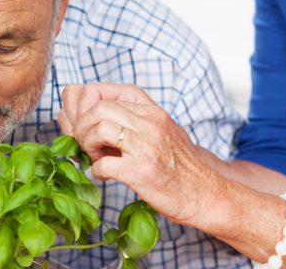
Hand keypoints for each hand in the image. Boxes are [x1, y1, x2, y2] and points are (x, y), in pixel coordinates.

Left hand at [60, 83, 221, 225]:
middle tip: (86, 144)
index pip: (104, 92)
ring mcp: (146, 146)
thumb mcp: (158, 131)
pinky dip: (97, 171)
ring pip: (99, 128)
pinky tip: (105, 175)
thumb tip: (81, 116)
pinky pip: (104, 164)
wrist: (204, 193)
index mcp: (151, 110)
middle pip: (98, 107)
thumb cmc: (177, 165)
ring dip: (88, 145)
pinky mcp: (141, 171)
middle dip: (82, 126)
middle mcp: (150, 122)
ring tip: (96, 157)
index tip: (84, 124)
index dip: (84, 107)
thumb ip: (128, 120)